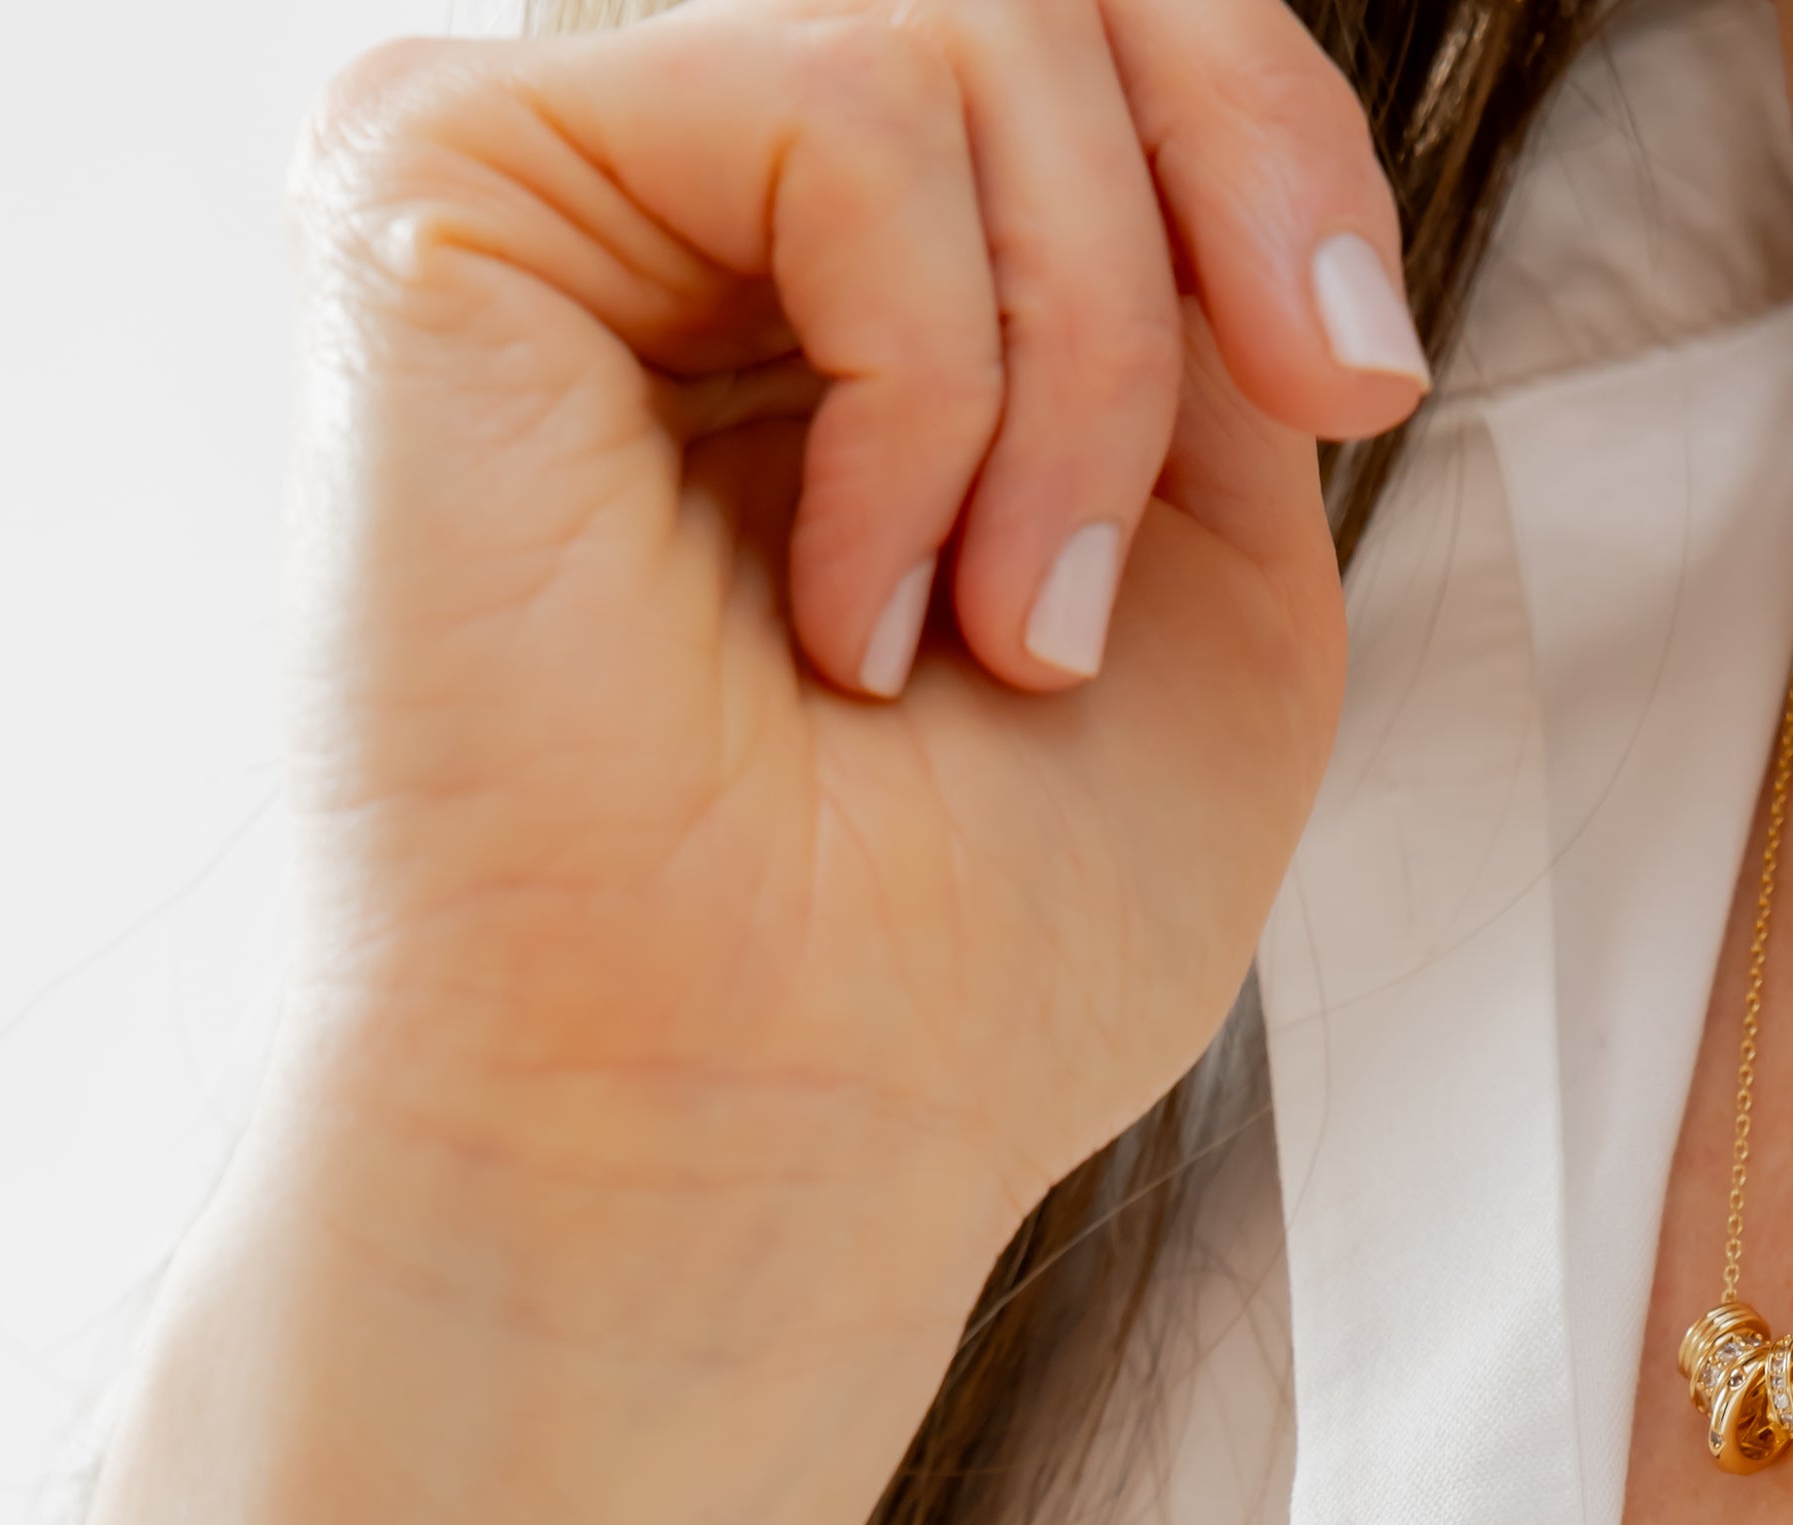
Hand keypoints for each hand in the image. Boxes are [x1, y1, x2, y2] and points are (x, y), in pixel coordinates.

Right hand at [275, 0, 1429, 1273]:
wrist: (755, 1144)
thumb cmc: (958, 952)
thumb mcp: (1217, 571)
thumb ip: (1215, 284)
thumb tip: (1206, 101)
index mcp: (829, 265)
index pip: (1093, 15)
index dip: (1271, 130)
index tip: (1352, 380)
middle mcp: (676, 188)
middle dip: (1204, 209)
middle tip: (1174, 519)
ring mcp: (553, 170)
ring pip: (962, 21)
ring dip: (1068, 361)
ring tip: (980, 636)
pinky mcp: (440, 185)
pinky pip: (836, 96)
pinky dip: (925, 374)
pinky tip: (845, 608)